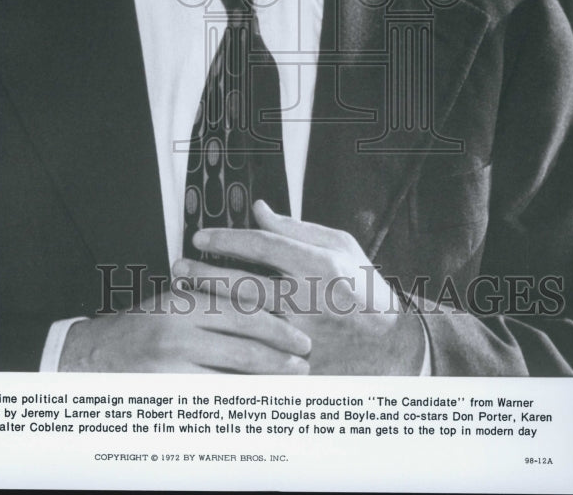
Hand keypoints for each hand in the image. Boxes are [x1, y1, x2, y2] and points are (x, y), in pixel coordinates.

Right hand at [57, 281, 310, 372]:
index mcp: (184, 298)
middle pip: (244, 337)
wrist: (92, 357)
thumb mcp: (171, 302)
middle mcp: (179, 324)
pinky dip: (243, 397)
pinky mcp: (168, 386)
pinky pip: (216, 394)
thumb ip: (209, 299)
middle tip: (305, 357)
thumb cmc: (139, 329)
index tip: (298, 332)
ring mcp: (173, 358)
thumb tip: (261, 304)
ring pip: (234, 368)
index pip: (241, 305)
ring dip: (269, 375)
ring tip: (291, 378)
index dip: (275, 321)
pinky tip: (260, 399)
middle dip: (280, 349)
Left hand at [175, 201, 424, 374]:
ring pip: (242, 318)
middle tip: (178, 267)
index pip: (262, 245)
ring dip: (208, 304)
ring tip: (183, 293)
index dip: (226, 238)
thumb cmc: (364, 289)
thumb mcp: (341, 246)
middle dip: (205, 273)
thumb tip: (257, 209)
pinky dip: (225, 339)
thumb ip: (296, 227)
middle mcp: (309, 300)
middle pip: (243, 283)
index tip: (200, 236)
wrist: (394, 346)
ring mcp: (302, 335)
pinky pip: (253, 351)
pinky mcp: (298, 363)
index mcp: (320, 265)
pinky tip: (204, 331)